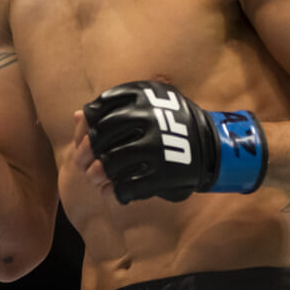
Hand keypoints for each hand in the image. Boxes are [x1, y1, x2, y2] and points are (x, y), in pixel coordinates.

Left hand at [79, 80, 266, 203]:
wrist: (212, 146)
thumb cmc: (173, 123)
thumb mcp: (148, 105)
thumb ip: (114, 109)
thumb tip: (77, 116)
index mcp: (142, 95)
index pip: (99, 110)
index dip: (89, 126)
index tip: (90, 137)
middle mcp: (148, 117)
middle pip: (101, 137)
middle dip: (89, 152)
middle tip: (87, 163)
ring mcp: (156, 146)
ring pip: (110, 163)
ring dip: (98, 175)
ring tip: (98, 179)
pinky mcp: (163, 173)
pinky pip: (127, 187)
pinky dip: (116, 193)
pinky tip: (115, 193)